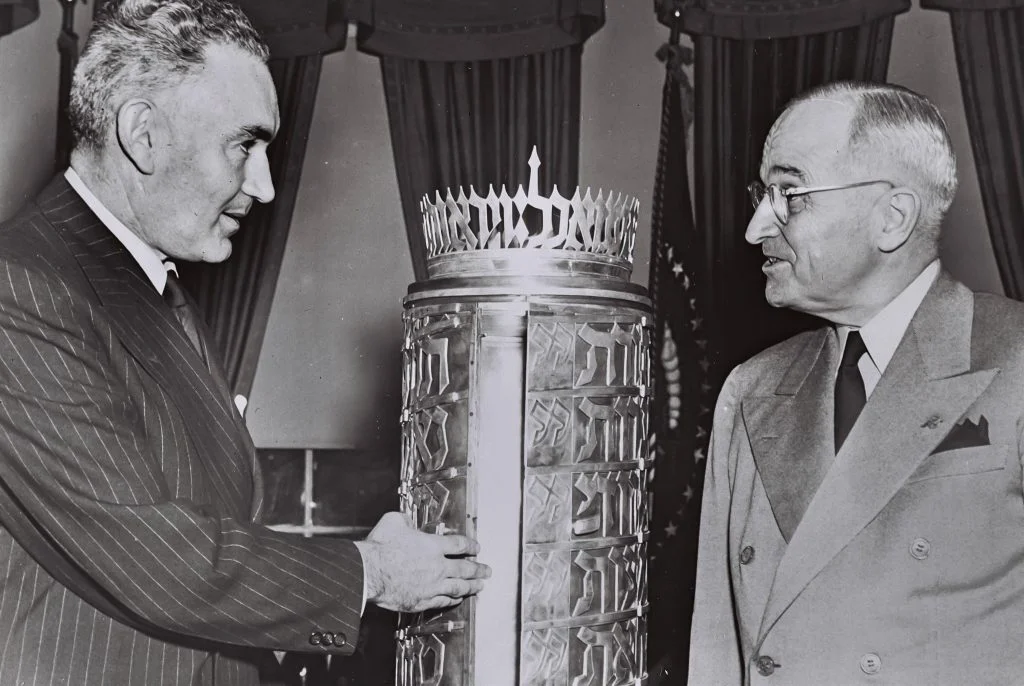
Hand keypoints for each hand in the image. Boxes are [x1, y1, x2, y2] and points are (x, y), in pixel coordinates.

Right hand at [355, 512, 490, 612]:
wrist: (368, 571)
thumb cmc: (379, 548)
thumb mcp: (394, 522)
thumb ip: (406, 521)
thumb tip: (408, 523)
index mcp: (432, 546)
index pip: (459, 545)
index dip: (470, 546)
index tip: (476, 548)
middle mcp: (437, 566)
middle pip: (465, 568)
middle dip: (479, 569)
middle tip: (487, 570)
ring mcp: (431, 585)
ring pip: (458, 587)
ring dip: (472, 586)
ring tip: (480, 586)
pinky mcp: (422, 600)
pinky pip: (443, 601)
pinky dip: (453, 600)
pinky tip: (457, 599)